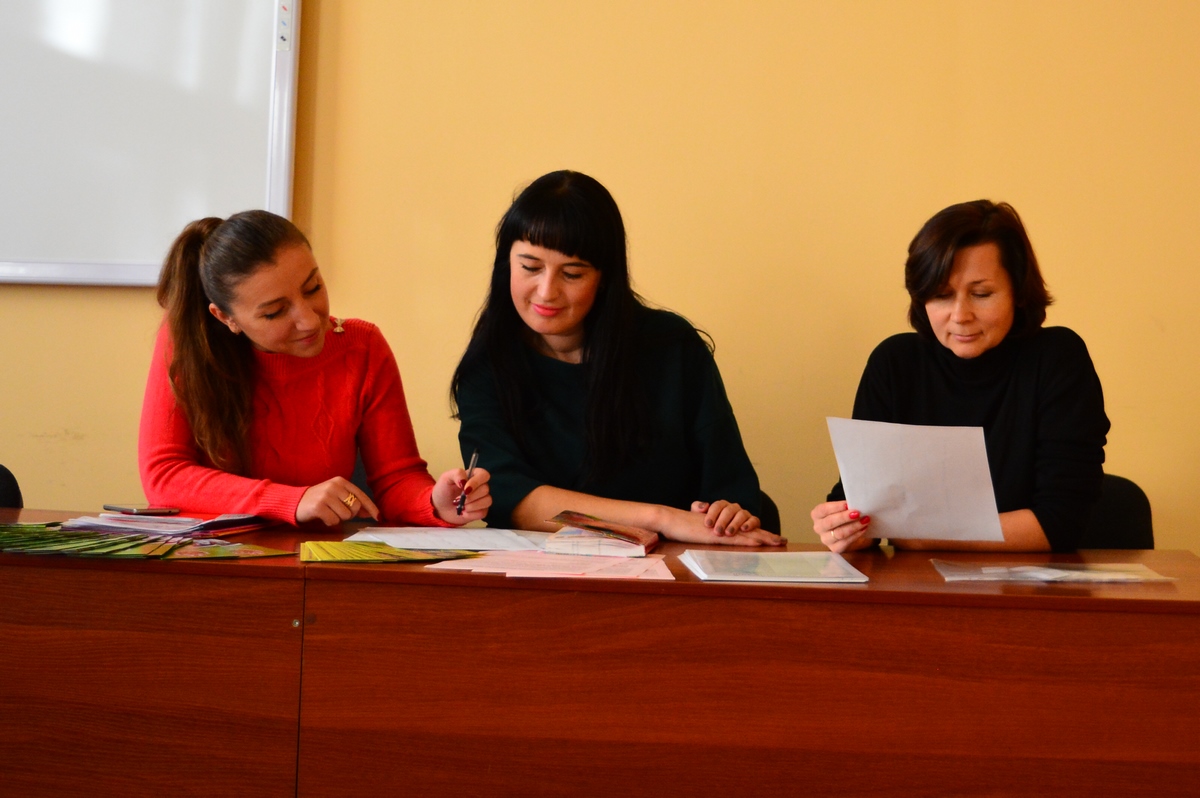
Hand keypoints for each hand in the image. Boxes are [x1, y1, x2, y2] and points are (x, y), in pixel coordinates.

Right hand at [297, 477, 378, 525]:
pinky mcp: (319, 506)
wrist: (296, 501)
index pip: (361, 495)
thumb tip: (369, 513)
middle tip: (338, 512)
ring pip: (346, 515)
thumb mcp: (336, 497)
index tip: (378, 517)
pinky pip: (334, 521)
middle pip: (355, 507)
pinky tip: (323, 517)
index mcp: (341, 481)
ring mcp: (326, 495)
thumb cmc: (319, 500)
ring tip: (329, 513)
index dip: (371, 507)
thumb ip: (352, 502)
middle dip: (350, 514)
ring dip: (339, 519)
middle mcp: (334, 486)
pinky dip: (330, 522)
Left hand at [431, 467, 491, 524]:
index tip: (465, 489)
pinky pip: (483, 512)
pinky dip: (471, 514)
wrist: (439, 508)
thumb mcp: (446, 478)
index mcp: (473, 476)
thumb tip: (465, 481)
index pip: (484, 475)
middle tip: (458, 499)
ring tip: (461, 507)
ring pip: (487, 501)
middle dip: (471, 496)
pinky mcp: (481, 511)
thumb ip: (457, 474)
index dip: (476, 482)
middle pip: (486, 489)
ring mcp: (482, 499)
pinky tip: (463, 512)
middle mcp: (480, 487)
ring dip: (472, 505)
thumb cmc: (443, 491)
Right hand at [665, 506, 783, 546]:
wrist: (671, 520)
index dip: (759, 532)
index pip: (744, 528)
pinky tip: (758, 543)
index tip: (773, 537)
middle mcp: (725, 525)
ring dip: (762, 537)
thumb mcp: (699, 528)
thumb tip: (712, 527)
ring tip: (777, 542)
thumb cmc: (683, 525)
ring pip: (746, 533)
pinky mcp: (716, 536)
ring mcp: (721, 530)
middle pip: (750, 529)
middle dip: (767, 535)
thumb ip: (709, 528)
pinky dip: (748, 541)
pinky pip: (735, 539)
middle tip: (782, 540)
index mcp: (723, 524)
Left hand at [690, 500, 759, 535]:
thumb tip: (703, 506)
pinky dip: (750, 524)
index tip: (708, 525)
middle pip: (729, 510)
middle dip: (723, 521)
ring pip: (741, 514)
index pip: (717, 506)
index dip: (712, 514)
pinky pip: (754, 520)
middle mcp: (733, 508)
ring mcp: (744, 514)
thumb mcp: (701, 517)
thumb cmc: (713, 525)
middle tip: (717, 532)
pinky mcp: (753, 521)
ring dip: (735, 523)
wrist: (727, 533)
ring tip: (729, 533)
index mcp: (722, 505)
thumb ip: (697, 508)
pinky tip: (744, 529)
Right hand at [811, 500, 873, 552]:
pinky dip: (856, 535)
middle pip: (830, 522)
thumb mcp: (840, 509)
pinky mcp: (834, 548)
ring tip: (865, 520)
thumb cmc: (842, 516)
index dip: (836, 507)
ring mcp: (825, 539)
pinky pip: (845, 542)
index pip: (824, 510)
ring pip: (839, 533)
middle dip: (845, 517)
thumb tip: (856, 503)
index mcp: (817, 514)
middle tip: (858, 513)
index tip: (848, 504)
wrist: (845, 529)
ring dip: (854, 526)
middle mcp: (818, 527)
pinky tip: (863, 529)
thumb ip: (845, 506)